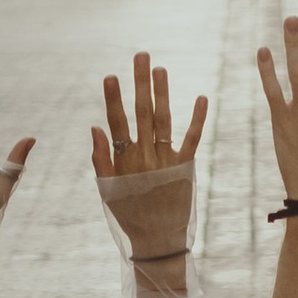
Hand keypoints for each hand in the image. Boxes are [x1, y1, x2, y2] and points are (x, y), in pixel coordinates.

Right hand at [90, 50, 206, 260]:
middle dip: (141, 83)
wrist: (158, 242)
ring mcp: (166, 161)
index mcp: (124, 161)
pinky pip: (192, 139)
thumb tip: (95, 127)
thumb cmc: (129, 216)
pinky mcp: (185, 168)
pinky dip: (197, 119)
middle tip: (142, 56)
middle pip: (142, 113)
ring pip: (164, 121)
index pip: (117, 124)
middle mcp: (145, 157)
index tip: (110, 76)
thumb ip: (101, 159)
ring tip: (161, 69)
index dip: (113, 100)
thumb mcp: (108, 191)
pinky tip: (202, 97)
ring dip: (163, 93)